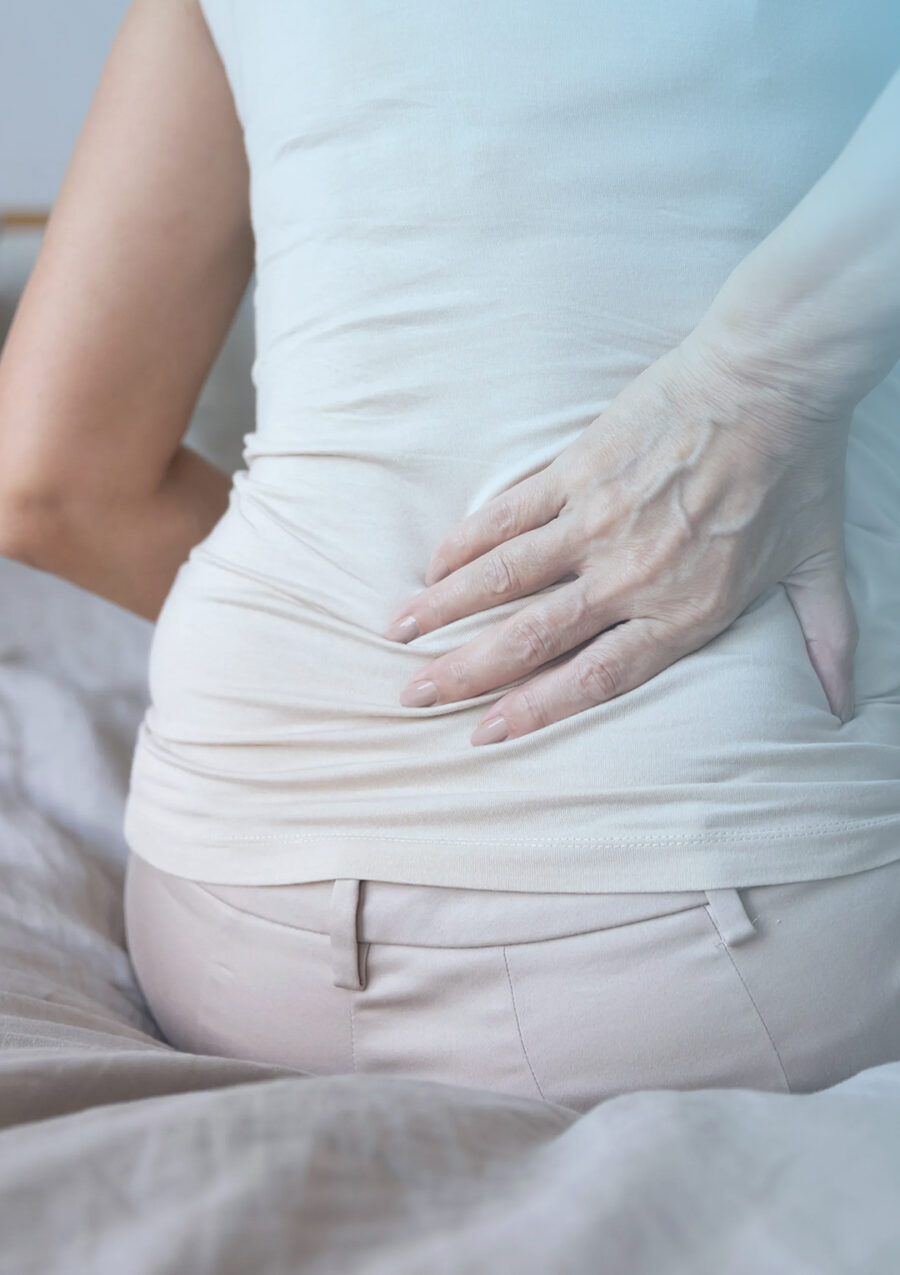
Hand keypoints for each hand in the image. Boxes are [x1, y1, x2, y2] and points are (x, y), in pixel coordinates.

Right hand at [384, 335, 858, 745]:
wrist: (771, 377)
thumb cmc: (796, 472)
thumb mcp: (817, 566)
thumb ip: (825, 640)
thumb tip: (847, 706)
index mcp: (681, 609)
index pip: (592, 677)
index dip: (532, 710)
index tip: (483, 733)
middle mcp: (627, 575)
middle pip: (528, 637)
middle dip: (462, 673)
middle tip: (412, 695)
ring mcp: (593, 520)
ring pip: (502, 577)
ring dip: (443, 609)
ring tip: (398, 633)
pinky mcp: (575, 469)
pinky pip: (508, 514)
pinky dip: (466, 541)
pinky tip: (432, 564)